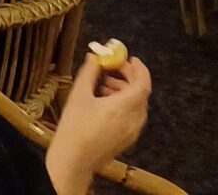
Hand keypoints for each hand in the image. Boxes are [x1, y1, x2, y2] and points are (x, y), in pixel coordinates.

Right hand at [48, 55, 150, 179]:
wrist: (74, 161)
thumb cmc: (75, 126)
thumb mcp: (79, 95)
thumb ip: (90, 72)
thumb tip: (95, 57)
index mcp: (125, 107)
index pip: (143, 83)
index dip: (139, 69)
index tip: (129, 58)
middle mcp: (134, 119)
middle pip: (140, 93)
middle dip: (128, 78)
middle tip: (112, 68)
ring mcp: (133, 131)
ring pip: (136, 105)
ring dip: (124, 91)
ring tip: (102, 85)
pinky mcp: (128, 139)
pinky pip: (132, 116)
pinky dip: (123, 104)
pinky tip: (103, 103)